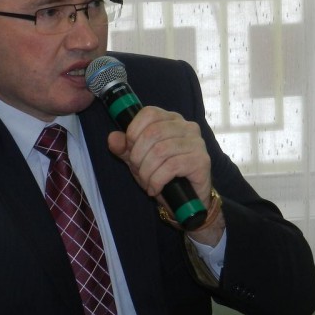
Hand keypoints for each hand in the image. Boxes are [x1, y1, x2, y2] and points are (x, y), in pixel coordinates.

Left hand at [107, 106, 223, 242]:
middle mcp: (187, 126)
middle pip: (153, 133)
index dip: (133, 132)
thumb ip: (124, 148)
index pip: (149, 113)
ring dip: (147, 171)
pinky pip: (171, 166)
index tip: (130, 150)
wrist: (186, 201)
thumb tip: (112, 138)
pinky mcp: (201, 160)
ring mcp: (196, 142)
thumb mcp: (138, 160)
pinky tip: (156, 189)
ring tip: (147, 182)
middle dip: (138, 157)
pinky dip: (157, 180)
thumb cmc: (163, 175)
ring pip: (161, 151)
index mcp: (171, 119)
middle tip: (138, 172)